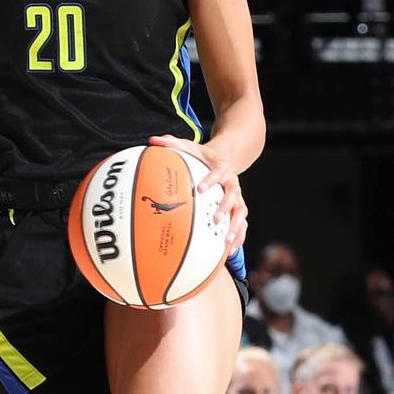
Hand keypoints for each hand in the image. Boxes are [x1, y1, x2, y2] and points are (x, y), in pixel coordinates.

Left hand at [147, 134, 247, 256]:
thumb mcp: (190, 147)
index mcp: (221, 169)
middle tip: (216, 221)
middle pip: (234, 196)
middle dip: (226, 208)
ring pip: (241, 213)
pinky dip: (238, 237)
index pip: (217, 174)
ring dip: (236, 228)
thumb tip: (152, 140)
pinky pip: (242, 224)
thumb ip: (172, 144)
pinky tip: (230, 253)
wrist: (227, 157)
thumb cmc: (204, 155)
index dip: (210, 181)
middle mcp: (232, 183)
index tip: (200, 189)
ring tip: (227, 243)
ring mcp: (238, 197)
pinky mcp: (239, 207)